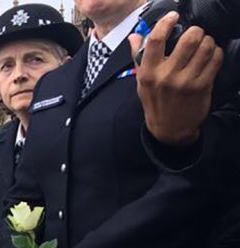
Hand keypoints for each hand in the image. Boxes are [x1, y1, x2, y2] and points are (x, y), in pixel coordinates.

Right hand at [130, 11, 223, 146]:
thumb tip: (135, 37)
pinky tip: (211, 55)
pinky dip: (216, 53)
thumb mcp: (141, 81)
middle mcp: (166, 76)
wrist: (169, 129)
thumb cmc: (155, 102)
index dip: (167, 22)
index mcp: (148, 72)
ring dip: (208, 41)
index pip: (156, 40)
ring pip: (205, 47)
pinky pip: (215, 60)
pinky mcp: (202, 86)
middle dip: (196, 31)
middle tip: (196, 34)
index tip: (173, 16)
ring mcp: (186, 81)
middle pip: (188, 39)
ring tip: (205, 44)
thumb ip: (138, 57)